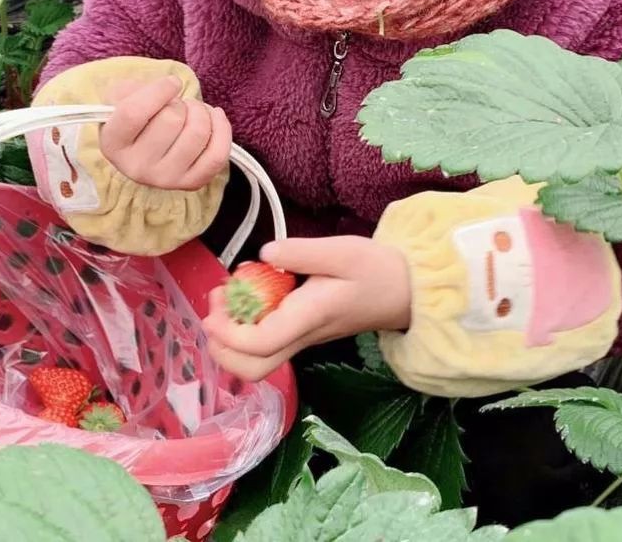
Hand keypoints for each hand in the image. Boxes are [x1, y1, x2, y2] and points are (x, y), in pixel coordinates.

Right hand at [100, 75, 231, 190]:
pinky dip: (222, 129)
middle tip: (177, 105)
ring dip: (201, 112)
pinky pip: (217, 154)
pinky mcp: (191, 183)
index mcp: (113, 144)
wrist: (147, 147)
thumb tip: (170, 86)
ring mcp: (165, 179)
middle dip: (180, 103)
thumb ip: (135, 88)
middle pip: (171, 119)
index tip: (172, 82)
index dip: (159, 90)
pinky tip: (214, 117)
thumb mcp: (122, 97)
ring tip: (193, 111)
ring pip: (197, 134)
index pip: (133, 112)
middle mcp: (136, 167)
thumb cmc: (137, 117)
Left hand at [202, 236, 411, 382]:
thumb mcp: (343, 251)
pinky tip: (249, 296)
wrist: (405, 291)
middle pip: (253, 369)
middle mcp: (303, 337)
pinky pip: (266, 346)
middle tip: (216, 306)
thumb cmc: (376, 270)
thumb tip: (266, 253)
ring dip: (230, 339)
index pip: (262, 343)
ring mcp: (302, 340)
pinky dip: (244, 330)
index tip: (217, 300)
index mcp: (310, 317)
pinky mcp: (302, 335)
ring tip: (228, 299)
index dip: (230, 331)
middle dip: (222, 346)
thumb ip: (302, 252)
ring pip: (257, 363)